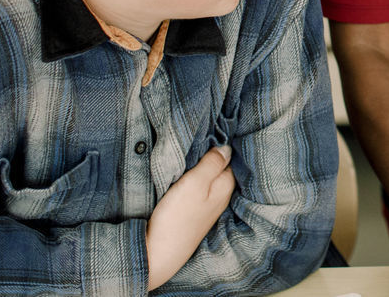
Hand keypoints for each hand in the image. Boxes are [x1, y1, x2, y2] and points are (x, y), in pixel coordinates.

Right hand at [146, 145, 234, 289]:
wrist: (158, 253)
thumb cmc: (177, 217)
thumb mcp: (195, 183)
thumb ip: (212, 164)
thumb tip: (226, 146)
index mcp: (226, 186)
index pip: (229, 157)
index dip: (218, 145)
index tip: (206, 135)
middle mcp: (222, 196)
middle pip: (220, 168)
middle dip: (211, 156)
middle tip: (196, 143)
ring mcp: (209, 206)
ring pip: (209, 179)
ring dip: (201, 169)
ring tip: (189, 157)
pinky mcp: (195, 214)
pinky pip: (200, 190)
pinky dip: (195, 182)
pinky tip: (185, 178)